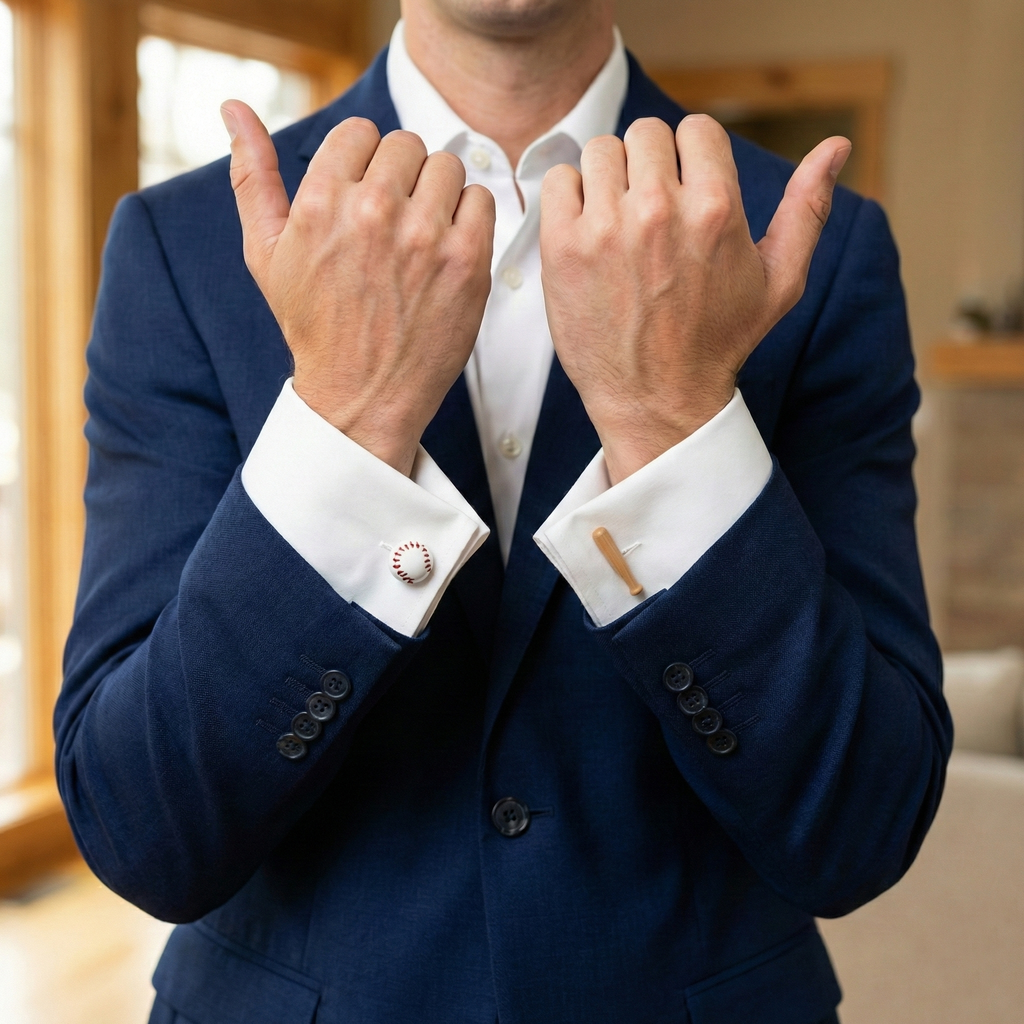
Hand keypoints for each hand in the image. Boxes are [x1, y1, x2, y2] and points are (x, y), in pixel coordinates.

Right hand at [222, 102, 494, 475]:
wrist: (362, 396)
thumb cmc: (313, 325)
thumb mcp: (266, 253)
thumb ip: (251, 176)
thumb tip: (233, 106)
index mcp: (321, 201)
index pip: (359, 131)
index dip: (363, 161)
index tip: (363, 195)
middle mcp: (374, 212)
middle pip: (406, 145)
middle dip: (400, 176)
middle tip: (393, 218)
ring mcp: (426, 237)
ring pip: (447, 166)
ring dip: (436, 192)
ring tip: (420, 232)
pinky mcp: (467, 262)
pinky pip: (481, 200)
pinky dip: (469, 217)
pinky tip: (447, 248)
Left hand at [540, 114, 850, 483]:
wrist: (657, 399)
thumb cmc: (719, 341)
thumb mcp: (780, 281)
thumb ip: (808, 209)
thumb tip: (838, 144)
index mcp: (716, 208)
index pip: (696, 129)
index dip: (692, 157)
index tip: (686, 192)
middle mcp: (660, 210)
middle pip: (646, 133)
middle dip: (651, 164)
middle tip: (650, 211)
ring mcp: (605, 227)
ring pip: (601, 151)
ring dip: (609, 178)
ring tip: (618, 222)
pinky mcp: (563, 248)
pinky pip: (559, 180)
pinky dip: (570, 198)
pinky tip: (586, 232)